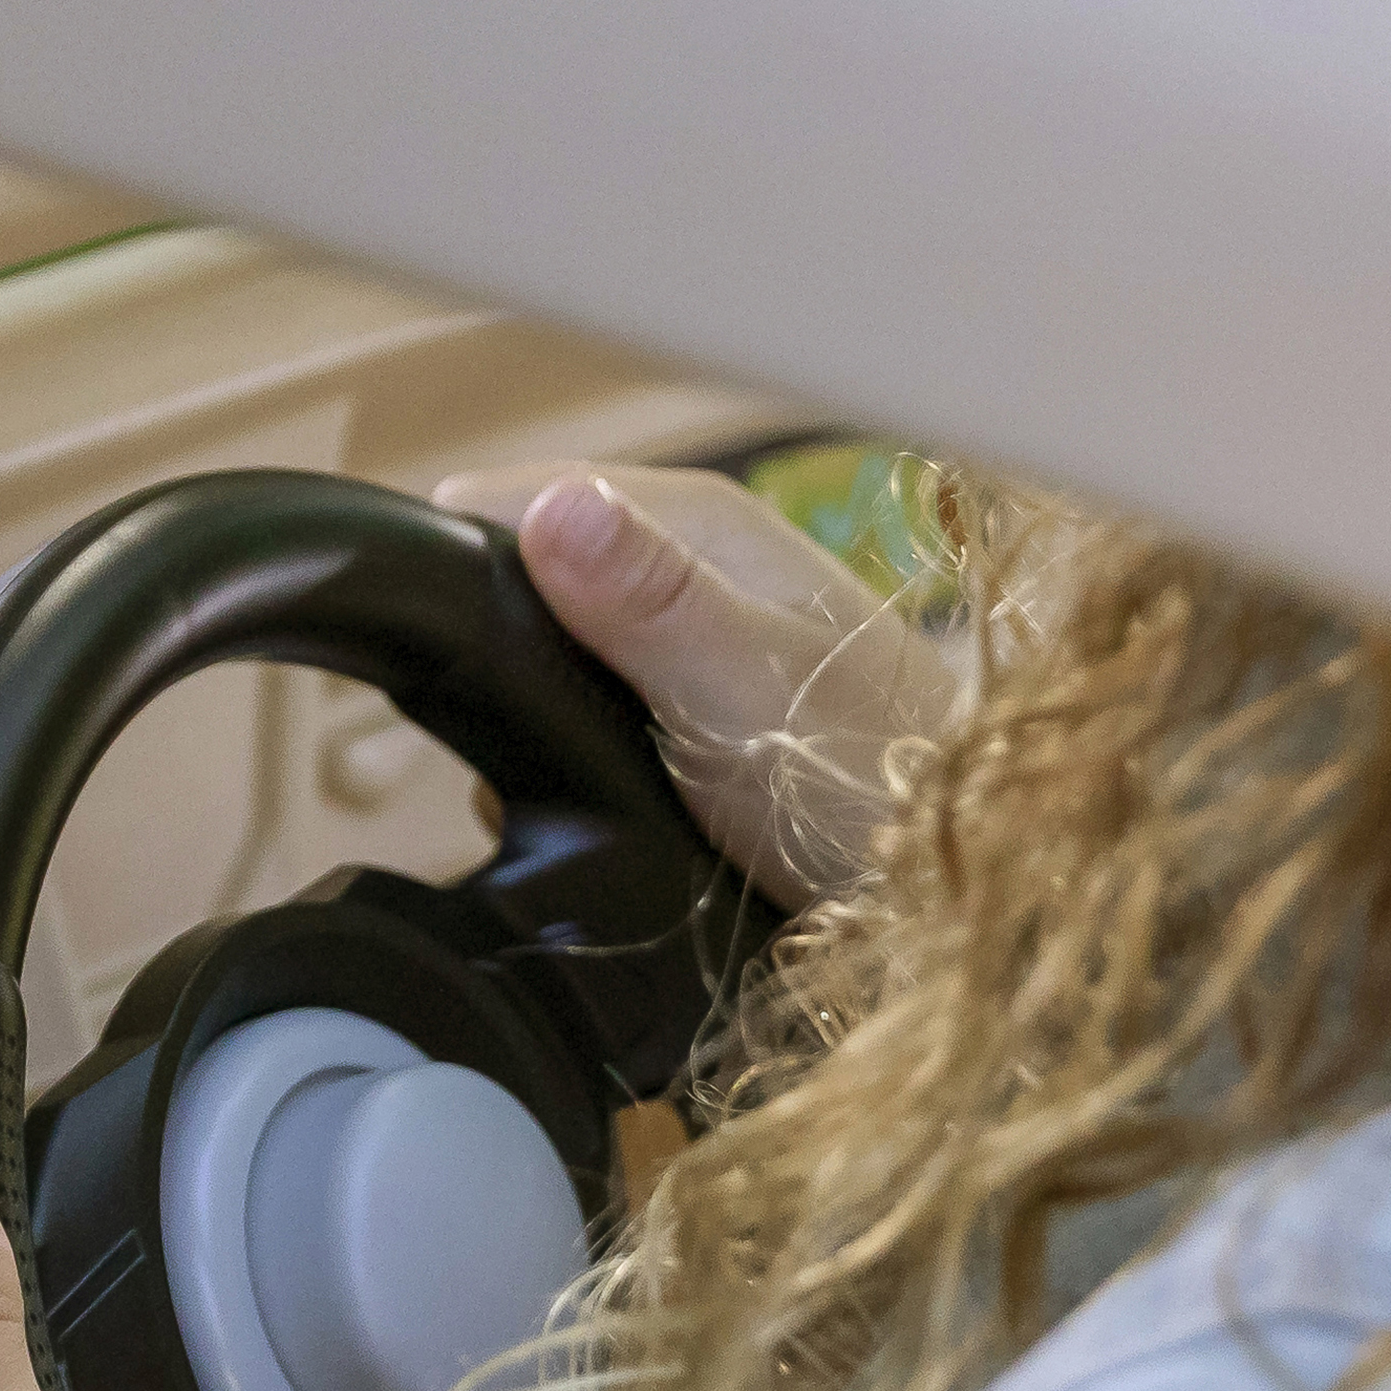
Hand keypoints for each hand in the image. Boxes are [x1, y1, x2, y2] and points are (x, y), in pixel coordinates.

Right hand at [432, 461, 965, 907]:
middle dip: (493, 668)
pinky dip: (579, 774)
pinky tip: (602, 823)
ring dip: (533, 736)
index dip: (457, 569)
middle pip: (525, 583)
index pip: (515, 499)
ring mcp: (698, 642)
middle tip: (509, 756)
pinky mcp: (703, 717)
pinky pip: (595, 724)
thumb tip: (551, 507)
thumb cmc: (876, 785)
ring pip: (553, 662)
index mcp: (695, 525)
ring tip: (561, 800)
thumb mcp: (742, 689)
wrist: (961, 891)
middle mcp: (692, 567)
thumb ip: (649, 599)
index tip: (428, 653)